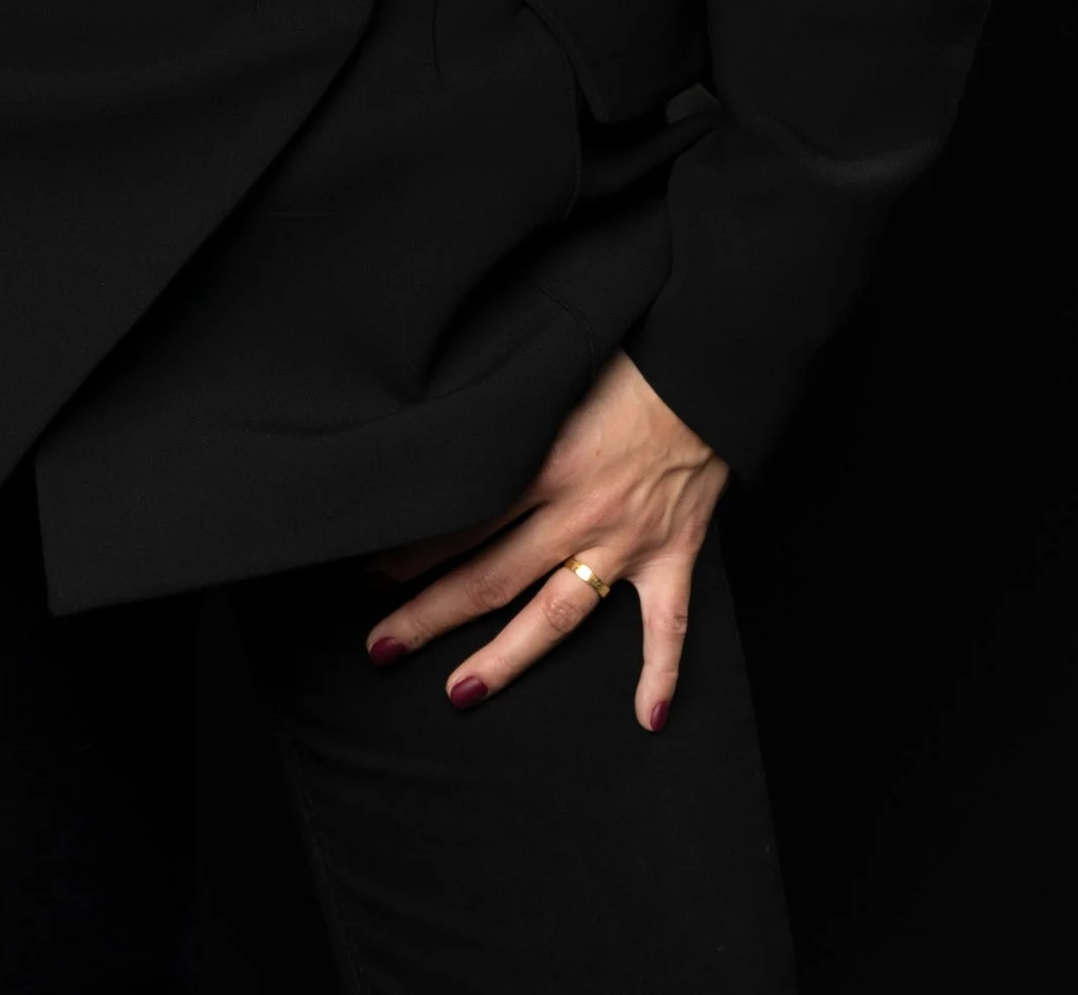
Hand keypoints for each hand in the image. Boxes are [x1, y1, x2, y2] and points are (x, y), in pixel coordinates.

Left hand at [362, 349, 726, 727]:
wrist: (708, 367)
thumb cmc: (629, 359)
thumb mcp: (551, 374)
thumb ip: (508, 412)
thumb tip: (451, 425)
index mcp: (545, 464)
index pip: (463, 520)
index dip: (411, 551)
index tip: (370, 572)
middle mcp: (579, 513)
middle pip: (492, 577)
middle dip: (431, 615)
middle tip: (381, 648)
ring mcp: (626, 541)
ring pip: (557, 614)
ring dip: (507, 657)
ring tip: (460, 691)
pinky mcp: (674, 554)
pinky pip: (668, 627)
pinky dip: (661, 674)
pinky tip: (647, 719)